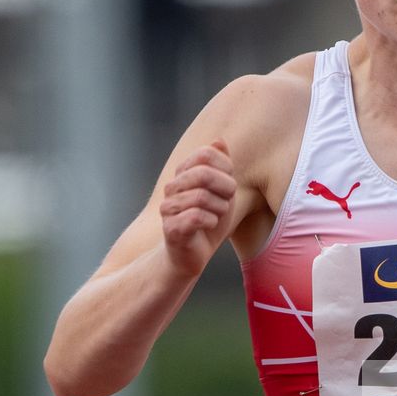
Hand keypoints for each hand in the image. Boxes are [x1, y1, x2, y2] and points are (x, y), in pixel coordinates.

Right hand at [160, 139, 236, 278]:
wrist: (194, 254)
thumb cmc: (209, 220)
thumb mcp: (222, 190)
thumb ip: (221, 165)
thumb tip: (219, 140)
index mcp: (183, 174)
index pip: (206, 154)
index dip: (225, 168)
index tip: (229, 185)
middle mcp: (172, 187)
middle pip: (203, 173)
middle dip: (225, 188)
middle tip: (227, 201)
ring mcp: (168, 208)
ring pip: (202, 197)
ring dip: (219, 209)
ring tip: (216, 216)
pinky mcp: (170, 228)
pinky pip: (196, 217)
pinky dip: (211, 222)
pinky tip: (209, 226)